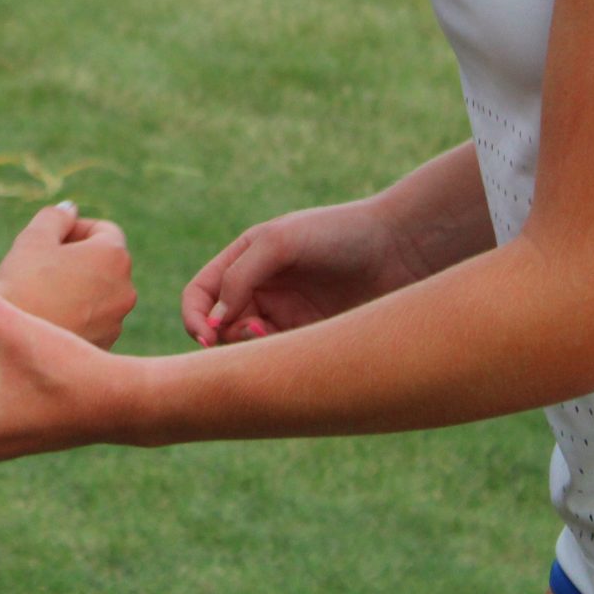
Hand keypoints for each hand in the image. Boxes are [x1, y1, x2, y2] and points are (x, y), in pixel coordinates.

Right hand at [0, 200, 134, 348]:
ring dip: (77, 287)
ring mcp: (118, 321)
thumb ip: (55, 216)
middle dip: (76, 258)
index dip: (74, 229)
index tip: (48, 241)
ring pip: (99, 292)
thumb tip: (71, 209)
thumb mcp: (33, 238)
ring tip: (42, 295)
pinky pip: (94, 320)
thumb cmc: (21, 285)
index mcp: (114, 256)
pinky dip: (77, 314)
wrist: (13, 346)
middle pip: (103, 261)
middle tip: (40, 266)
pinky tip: (48, 319)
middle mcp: (126, 289)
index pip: (102, 229)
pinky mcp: (107, 346)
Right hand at [181, 197, 426, 347]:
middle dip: (223, 339)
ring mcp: (287, 316)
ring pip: (250, 348)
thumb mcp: (279, 242)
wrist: (400, 249)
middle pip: (219, 327)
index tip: (206, 337)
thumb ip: (239, 277)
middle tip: (253, 334)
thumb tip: (213, 323)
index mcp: (244, 261)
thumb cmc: (337, 233)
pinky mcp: (314, 337)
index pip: (200, 295)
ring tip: (272, 337)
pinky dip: (280, 360)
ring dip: (252, 350)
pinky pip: (284, 358)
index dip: (194, 317)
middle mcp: (261, 291)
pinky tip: (299, 348)